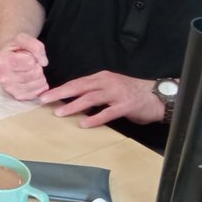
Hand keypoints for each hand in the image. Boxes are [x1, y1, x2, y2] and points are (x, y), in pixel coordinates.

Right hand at [0, 33, 49, 99]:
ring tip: (30, 70)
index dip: (33, 56)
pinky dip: (39, 85)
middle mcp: (4, 78)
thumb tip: (44, 62)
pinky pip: (37, 93)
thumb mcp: (23, 38)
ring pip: (38, 84)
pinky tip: (33, 79)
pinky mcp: (17, 96)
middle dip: (37, 66)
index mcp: (2, 62)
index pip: (30, 61)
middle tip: (29, 63)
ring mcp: (10, 89)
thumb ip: (35, 46)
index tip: (26, 55)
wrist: (6, 55)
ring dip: (39, 76)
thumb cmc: (14, 47)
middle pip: (36, 73)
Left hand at [39, 71, 163, 127]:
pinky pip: (107, 112)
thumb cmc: (131, 93)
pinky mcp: (125, 105)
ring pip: (91, 98)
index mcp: (101, 77)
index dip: (60, 89)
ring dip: (74, 105)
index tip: (44, 95)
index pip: (76, 82)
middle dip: (60, 93)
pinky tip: (84, 123)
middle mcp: (107, 82)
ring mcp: (117, 93)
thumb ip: (94, 92)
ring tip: (59, 112)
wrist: (157, 96)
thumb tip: (73, 101)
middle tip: (44, 100)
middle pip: (79, 87)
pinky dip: (95, 118)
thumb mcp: (110, 88)